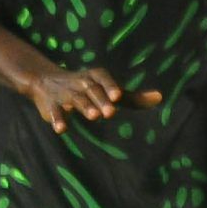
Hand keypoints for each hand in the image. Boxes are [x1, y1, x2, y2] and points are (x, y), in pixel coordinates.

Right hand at [21, 64, 161, 133]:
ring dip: (85, 107)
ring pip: (76, 100)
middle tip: (111, 113)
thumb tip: (160, 97)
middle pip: (91, 90)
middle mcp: (81, 83)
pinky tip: (62, 130)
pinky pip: (54, 112)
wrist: (46, 82)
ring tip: (94, 117)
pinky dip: (57, 119)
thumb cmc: (87, 89)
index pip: (104, 79)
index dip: (111, 86)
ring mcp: (65, 94)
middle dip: (101, 100)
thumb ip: (133, 98)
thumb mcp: (109, 91)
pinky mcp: (51, 105)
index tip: (118, 97)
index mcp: (96, 77)